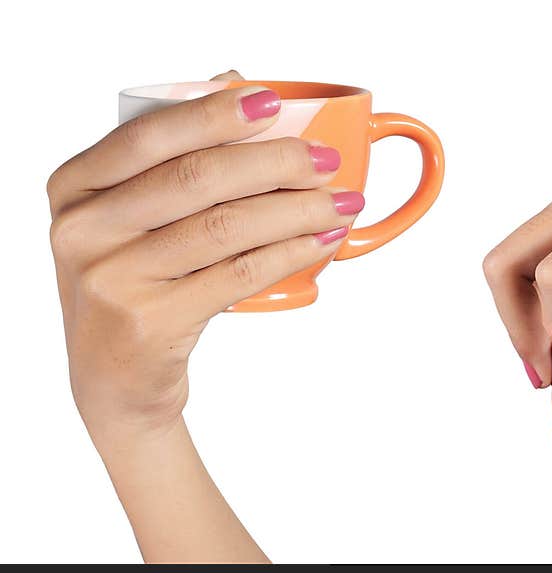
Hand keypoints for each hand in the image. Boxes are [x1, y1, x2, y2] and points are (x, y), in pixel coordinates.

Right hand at [48, 78, 363, 447]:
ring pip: (227, 226)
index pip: (150, 135)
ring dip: (297, 209)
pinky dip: (291, 252)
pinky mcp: (150, 322)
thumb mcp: (128, 220)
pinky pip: (239, 273)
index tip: (273, 104)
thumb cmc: (132, 284)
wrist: (113, 379)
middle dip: (276, 162)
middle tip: (326, 162)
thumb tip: (233, 80)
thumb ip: (170, 156)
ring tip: (341, 203)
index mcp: (75, 189)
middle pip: (197, 178)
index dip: (215, 114)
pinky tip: (322, 241)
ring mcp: (113, 279)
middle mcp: (84, 230)